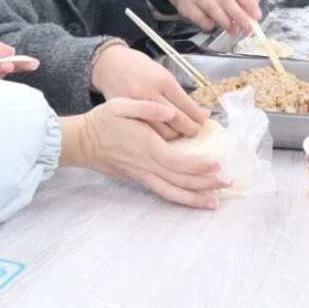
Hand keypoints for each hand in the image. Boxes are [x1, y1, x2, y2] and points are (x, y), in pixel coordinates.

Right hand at [59, 96, 227, 207]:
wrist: (81, 142)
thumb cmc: (102, 122)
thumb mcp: (121, 105)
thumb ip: (146, 108)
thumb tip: (169, 110)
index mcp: (147, 148)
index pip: (179, 162)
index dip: (200, 166)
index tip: (218, 164)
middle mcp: (147, 167)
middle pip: (181, 181)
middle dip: (205, 184)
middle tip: (227, 183)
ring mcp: (142, 176)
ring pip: (172, 192)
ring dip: (194, 198)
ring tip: (214, 202)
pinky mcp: (138, 180)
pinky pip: (163, 193)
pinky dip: (179, 198)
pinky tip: (191, 198)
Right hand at [89, 41, 203, 134]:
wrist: (108, 66)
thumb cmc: (138, 67)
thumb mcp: (161, 74)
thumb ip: (178, 94)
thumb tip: (200, 112)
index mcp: (163, 81)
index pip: (187, 106)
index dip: (198, 118)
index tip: (204, 122)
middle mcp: (150, 94)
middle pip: (177, 121)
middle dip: (191, 130)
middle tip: (196, 132)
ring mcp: (136, 107)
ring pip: (163, 132)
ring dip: (176, 137)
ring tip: (181, 135)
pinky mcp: (126, 116)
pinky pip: (147, 133)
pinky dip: (159, 139)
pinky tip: (165, 138)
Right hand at [162, 0, 260, 35]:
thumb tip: (251, 12)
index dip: (247, 3)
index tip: (256, 15)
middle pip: (225, 0)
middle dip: (238, 15)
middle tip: (248, 27)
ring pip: (213, 9)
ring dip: (225, 22)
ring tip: (234, 31)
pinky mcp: (184, 5)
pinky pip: (199, 17)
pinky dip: (208, 24)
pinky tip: (214, 27)